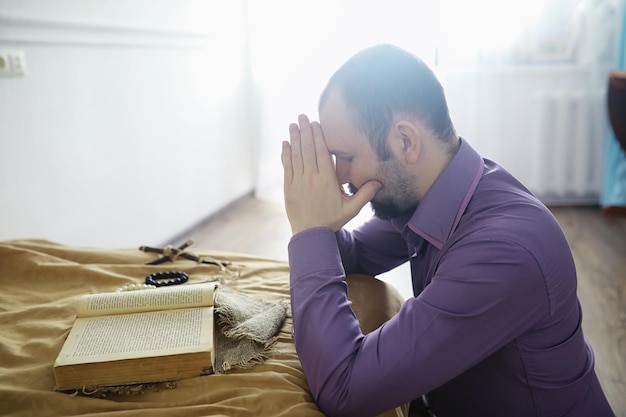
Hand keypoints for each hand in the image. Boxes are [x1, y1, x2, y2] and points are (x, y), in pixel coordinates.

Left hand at [281, 114, 381, 234]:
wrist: (311, 235)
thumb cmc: (332, 221)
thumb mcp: (351, 209)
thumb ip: (365, 194)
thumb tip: (379, 182)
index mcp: (327, 181)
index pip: (322, 153)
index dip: (318, 137)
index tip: (316, 124)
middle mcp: (312, 178)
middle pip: (308, 150)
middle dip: (306, 131)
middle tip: (303, 116)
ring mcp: (299, 182)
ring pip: (296, 156)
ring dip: (295, 138)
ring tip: (294, 124)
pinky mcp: (289, 188)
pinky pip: (287, 167)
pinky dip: (286, 154)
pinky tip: (286, 143)